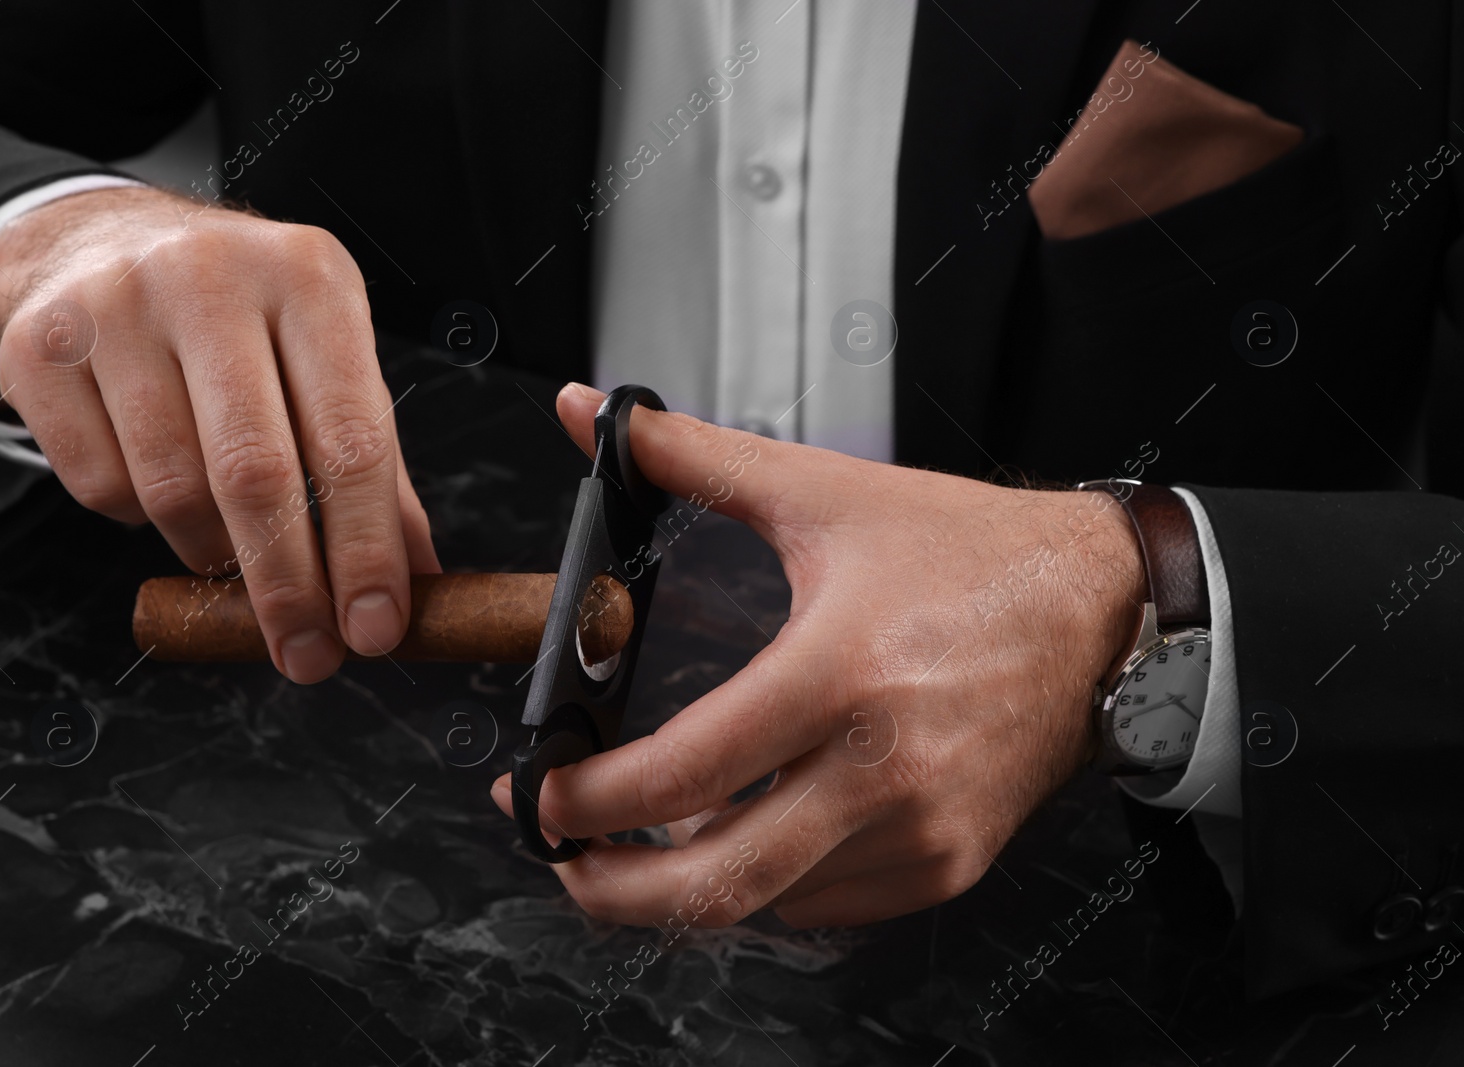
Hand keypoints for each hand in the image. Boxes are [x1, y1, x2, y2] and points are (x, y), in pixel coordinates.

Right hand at [0, 186, 436, 682]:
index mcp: (310, 278)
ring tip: (235, 554)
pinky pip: (101, 487)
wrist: (100, 243)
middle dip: (289, 587)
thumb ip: (376, 469)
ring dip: (214, 555)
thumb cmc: (242, 320)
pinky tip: (160, 485)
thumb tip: (417, 580)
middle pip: (256, 474)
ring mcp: (117, 307)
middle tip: (309, 656)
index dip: (366, 551)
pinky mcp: (42, 348)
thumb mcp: (326, 362)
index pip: (351, 439)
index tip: (376, 629)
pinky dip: (139, 519)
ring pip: (172, 490)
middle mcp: (213, 278)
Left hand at [491, 383, 1147, 927]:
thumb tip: (592, 414)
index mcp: (838, 672)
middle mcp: (883, 767)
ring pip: (767, 904)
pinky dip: (766, 887)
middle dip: (611, 888)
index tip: (540, 790)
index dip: (589, 798)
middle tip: (563, 856)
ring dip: (685, 889)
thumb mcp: (824, 494)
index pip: (682, 773)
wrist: (1101, 605)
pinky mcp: (949, 860)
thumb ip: (693, 455)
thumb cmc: (969, 552)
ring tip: (636, 846)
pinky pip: (828, 906)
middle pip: (715, 882)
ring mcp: (921, 828)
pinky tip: (739, 841)